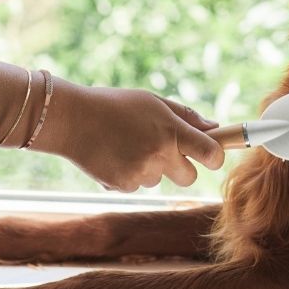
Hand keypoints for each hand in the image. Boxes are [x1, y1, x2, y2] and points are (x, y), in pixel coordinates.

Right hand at [33, 82, 225, 191]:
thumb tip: (215, 127)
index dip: (216, 155)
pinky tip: (114, 155)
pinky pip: (137, 185)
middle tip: (165, 150)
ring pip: (159, 180)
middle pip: (189, 177)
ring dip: (151, 168)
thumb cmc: (116, 105)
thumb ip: (186, 117)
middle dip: (183, 167)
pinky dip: (130, 174)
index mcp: (172, 131)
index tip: (211, 153)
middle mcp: (160, 155)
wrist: (72, 119)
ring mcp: (141, 173)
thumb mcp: (153, 102)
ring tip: (128, 145)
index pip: (212, 154)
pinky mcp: (123, 186)